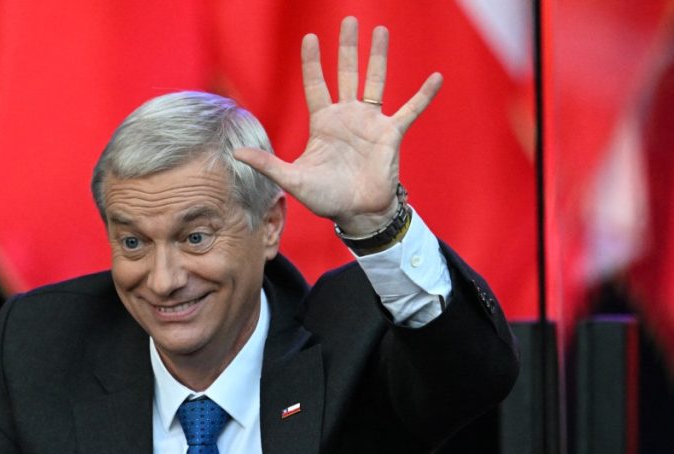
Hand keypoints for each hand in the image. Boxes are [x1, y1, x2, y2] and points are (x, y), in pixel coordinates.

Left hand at [234, 16, 441, 235]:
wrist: (357, 213)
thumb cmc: (325, 197)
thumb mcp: (293, 179)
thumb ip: (268, 164)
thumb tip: (237, 153)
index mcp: (323, 123)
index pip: (315, 84)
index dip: (312, 63)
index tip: (309, 38)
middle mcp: (347, 117)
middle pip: (346, 73)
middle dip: (347, 47)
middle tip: (349, 20)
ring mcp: (370, 123)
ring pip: (375, 82)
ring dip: (378, 57)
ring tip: (381, 31)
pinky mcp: (390, 134)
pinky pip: (410, 110)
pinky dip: (423, 95)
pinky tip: (436, 77)